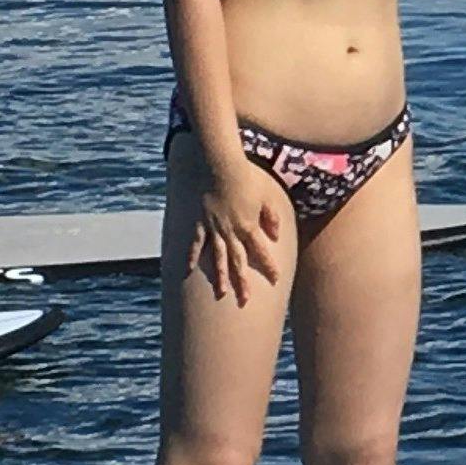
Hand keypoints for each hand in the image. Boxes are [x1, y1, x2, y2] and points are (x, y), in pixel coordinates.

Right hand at [190, 170, 290, 300]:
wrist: (217, 164)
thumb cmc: (245, 176)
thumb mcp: (266, 194)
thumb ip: (272, 215)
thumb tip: (276, 234)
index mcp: (248, 225)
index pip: (261, 251)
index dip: (269, 266)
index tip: (276, 279)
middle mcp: (230, 231)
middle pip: (238, 261)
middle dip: (243, 281)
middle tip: (245, 300)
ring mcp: (212, 228)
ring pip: (217, 258)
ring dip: (220, 277)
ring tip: (222, 293)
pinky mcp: (198, 222)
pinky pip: (195, 244)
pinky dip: (191, 257)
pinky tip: (188, 271)